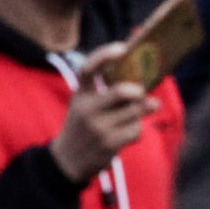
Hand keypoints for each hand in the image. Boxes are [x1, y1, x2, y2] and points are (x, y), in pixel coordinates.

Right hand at [49, 43, 157, 184]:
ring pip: (134, 112)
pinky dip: (137, 130)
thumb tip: (140, 83)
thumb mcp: (84, 105)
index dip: (105, 55)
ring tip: (140, 111)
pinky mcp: (109, 144)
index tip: (122, 48)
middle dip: (137, 91)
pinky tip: (129, 132)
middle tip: (141, 91)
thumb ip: (106, 92)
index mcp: (80, 94)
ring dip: (141, 111)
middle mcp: (87, 109)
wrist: (68, 160)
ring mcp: (99, 128)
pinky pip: (135, 130)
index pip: (89, 68)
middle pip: (121, 92)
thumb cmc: (82, 126)